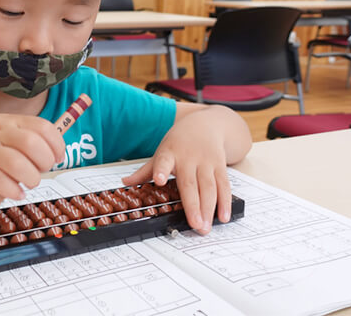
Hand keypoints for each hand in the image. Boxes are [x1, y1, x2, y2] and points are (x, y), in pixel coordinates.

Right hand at [0, 114, 65, 199]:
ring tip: (29, 183)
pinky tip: (16, 192)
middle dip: (45, 162)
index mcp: (12, 121)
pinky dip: (13, 191)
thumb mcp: (6, 127)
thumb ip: (29, 136)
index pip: (43, 127)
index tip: (58, 157)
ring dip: (31, 179)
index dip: (57, 145)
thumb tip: (56, 154)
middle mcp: (0, 133)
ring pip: (16, 164)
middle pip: (32, 144)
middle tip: (41, 170)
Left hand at [121, 115, 232, 234]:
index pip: (163, 162)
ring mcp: (206, 162)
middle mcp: (189, 158)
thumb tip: (125, 182)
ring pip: (209, 187)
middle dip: (193, 206)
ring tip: (205, 226)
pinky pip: (224, 185)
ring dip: (209, 209)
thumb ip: (145, 171)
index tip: (159, 180)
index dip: (161, 170)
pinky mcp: (220, 166)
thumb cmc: (179, 141)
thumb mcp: (161, 152)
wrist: (206, 123)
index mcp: (170, 154)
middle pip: (190, 184)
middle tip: (195, 225)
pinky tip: (223, 216)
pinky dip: (225, 202)